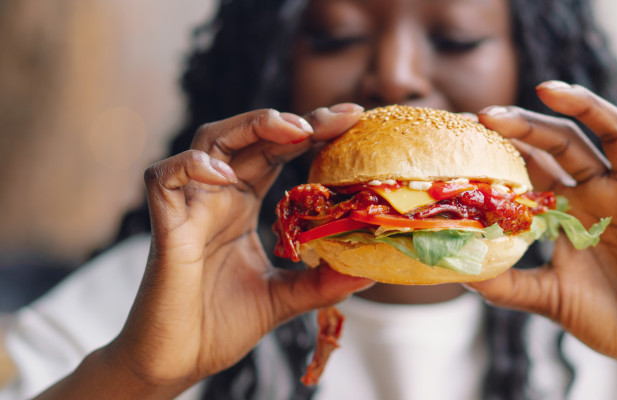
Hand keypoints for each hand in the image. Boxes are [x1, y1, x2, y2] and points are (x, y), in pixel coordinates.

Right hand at [108, 104, 373, 390]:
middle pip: (250, 136)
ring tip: (294, 130)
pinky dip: (191, 166)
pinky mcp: (165, 226)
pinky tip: (226, 175)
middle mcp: (218, 197)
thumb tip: (372, 271)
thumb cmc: (221, 326)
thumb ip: (323, 282)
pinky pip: (164, 178)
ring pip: (210, 141)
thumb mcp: (286, 299)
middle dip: (294, 120)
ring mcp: (190, 207)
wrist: (176, 362)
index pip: (278, 152)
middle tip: (337, 117)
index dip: (312, 131)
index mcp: (243, 205)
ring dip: (250, 126)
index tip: (353, 118)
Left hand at [467, 81, 616, 369]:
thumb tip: (459, 271)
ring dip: (588, 107)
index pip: (536, 161)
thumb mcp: (547, 297)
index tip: (468, 129)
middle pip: (567, 140)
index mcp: (570, 206)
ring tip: (550, 90)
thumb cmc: (605, 318)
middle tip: (491, 115)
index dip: (507, 143)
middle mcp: (603, 191)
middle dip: (530, 123)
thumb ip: (506, 285)